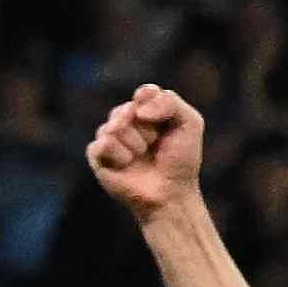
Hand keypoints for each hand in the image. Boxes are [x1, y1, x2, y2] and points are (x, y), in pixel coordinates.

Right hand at [85, 84, 206, 218]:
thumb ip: (169, 102)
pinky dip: (121, 155)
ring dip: (136, 143)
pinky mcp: (98, 156)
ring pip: (114, 125)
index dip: (152, 103)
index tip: (163, 122)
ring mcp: (110, 137)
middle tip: (155, 145)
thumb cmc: (181, 160)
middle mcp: (125, 121)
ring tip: (142, 156)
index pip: (145, 92)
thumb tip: (136, 110)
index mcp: (146, 110)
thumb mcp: (189, 123)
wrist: (172, 194)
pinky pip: (103, 143)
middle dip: (148, 130)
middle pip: (128, 109)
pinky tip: (128, 165)